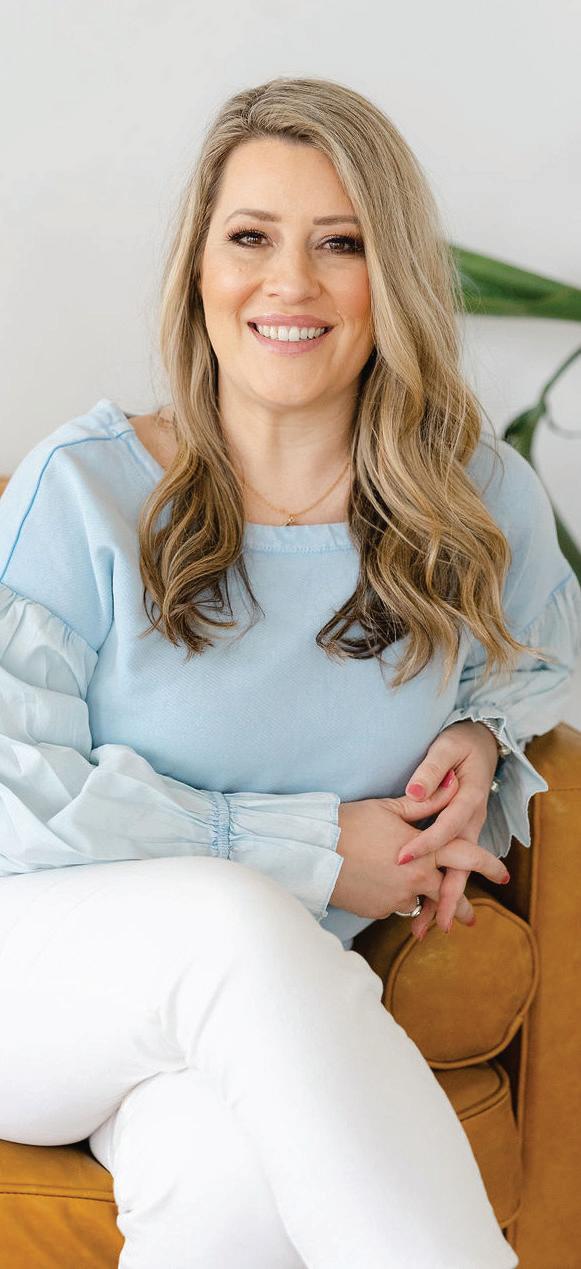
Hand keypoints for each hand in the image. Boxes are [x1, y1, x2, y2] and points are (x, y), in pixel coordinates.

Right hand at [332, 765, 508, 921]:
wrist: (315, 851)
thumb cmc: (352, 822)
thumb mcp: (390, 807)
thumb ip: (428, 801)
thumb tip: (453, 784)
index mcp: (425, 851)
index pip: (466, 858)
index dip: (488, 865)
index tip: (504, 875)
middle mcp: (417, 879)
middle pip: (448, 894)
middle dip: (461, 906)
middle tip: (472, 918)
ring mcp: (397, 898)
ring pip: (419, 903)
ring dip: (426, 908)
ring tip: (434, 921)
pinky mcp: (379, 910)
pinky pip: (394, 906)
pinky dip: (394, 900)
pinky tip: (385, 892)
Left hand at [397, 720, 501, 937]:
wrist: (480, 743)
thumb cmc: (460, 744)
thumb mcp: (446, 749)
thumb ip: (431, 771)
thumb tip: (416, 792)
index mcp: (468, 800)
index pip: (446, 828)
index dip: (425, 845)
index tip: (402, 859)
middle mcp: (471, 821)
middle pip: (461, 864)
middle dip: (449, 895)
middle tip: (438, 923)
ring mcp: (466, 830)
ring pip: (457, 871)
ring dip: (444, 900)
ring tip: (428, 928)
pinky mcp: (459, 835)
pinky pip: (451, 865)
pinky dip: (441, 887)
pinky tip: (426, 907)